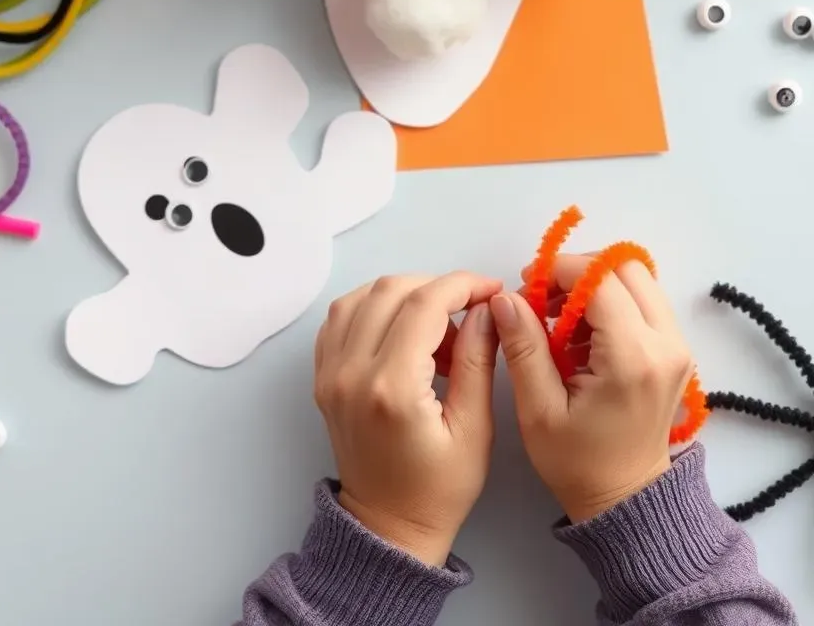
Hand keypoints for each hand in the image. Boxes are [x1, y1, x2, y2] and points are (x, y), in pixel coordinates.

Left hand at [314, 273, 502, 564]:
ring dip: (404, 294)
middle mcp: (352, 373)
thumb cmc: (437, 490)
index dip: (463, 285)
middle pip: (391, 291)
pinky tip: (402, 328)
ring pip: (360, 296)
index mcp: (392, 388)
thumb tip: (487, 308)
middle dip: (437, 286)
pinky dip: (372, 307)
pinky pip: (340, 319)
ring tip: (437, 322)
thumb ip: (478, 360)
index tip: (491, 289)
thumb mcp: (474, 429)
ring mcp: (330, 374)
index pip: (425, 305)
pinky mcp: (322, 377)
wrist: (385, 528)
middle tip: (470, 310)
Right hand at [490, 255, 692, 522]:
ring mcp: (677, 346)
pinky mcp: (676, 351)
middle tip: (543, 297)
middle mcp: (665, 344)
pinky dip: (612, 302)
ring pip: (639, 281)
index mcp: (632, 358)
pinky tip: (581, 334)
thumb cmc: (577, 463)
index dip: (559, 270)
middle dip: (580, 271)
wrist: (627, 499)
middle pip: (626, 268)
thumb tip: (504, 298)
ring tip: (559, 319)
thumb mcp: (538, 409)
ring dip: (596, 285)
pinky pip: (646, 303)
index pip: (600, 279)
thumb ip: (523, 346)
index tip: (527, 285)